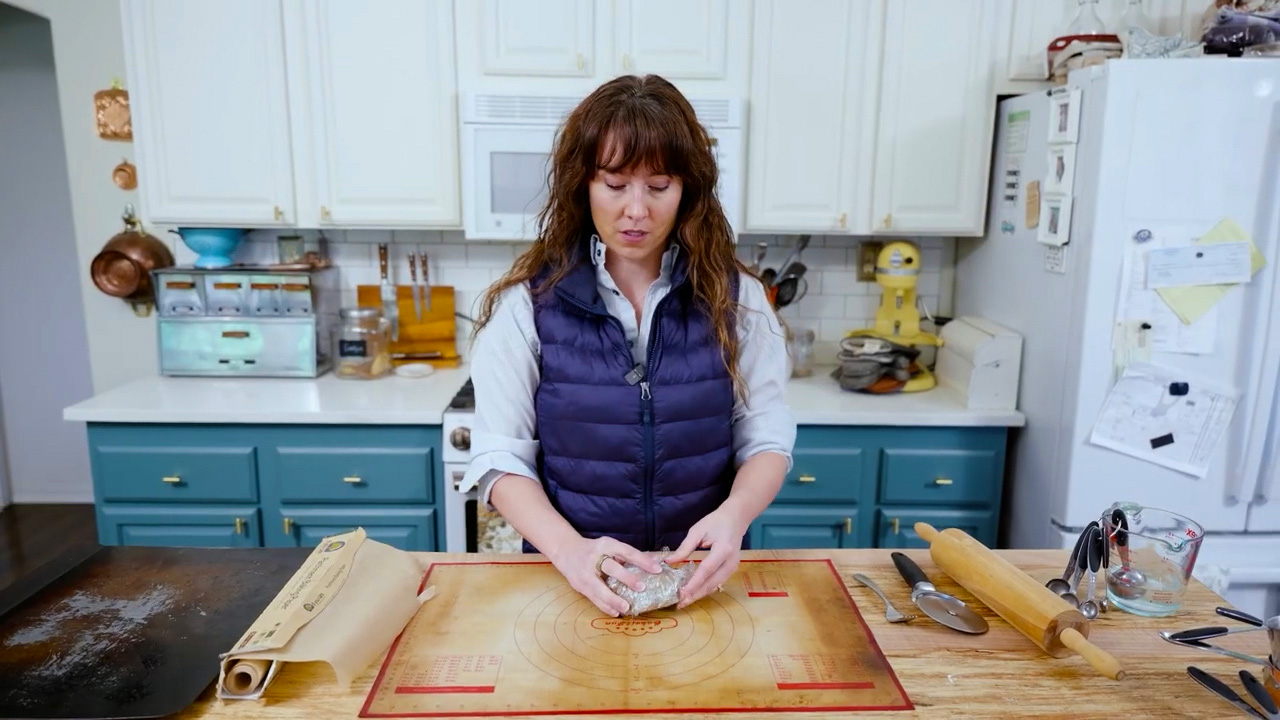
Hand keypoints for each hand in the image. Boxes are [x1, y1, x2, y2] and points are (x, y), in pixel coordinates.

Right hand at [546, 535, 661, 616]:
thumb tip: (653, 562)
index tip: (657, 569)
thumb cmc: (594, 549)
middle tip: (641, 587)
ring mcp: (585, 572)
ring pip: (599, 587)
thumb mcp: (608, 546)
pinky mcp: (580, 585)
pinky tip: (615, 612)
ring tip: (627, 608)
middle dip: (626, 578)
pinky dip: (604, 606)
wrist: (565, 550)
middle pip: (611, 568)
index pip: (626, 551)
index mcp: (606, 545)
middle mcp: (595, 557)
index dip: (642, 560)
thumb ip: (626, 555)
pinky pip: (593, 597)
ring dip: (613, 599)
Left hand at [667, 505, 747, 608]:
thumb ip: (684, 548)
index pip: (706, 570)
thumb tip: (669, 562)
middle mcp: (730, 562)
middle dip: (695, 594)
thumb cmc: (715, 522)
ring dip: (700, 594)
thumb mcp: (697, 531)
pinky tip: (694, 593)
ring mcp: (733, 567)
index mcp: (723, 549)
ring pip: (715, 585)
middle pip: (712, 583)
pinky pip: (717, 582)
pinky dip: (705, 589)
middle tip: (680, 603)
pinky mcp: (732, 569)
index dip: (693, 583)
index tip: (681, 593)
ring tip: (685, 601)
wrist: (735, 519)